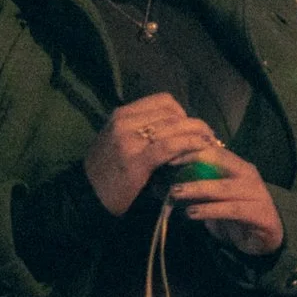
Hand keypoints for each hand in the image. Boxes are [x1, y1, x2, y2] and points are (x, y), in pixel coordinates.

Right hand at [84, 93, 222, 214]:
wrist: (85, 195)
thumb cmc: (106, 171)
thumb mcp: (118, 140)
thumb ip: (141, 130)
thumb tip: (176, 127)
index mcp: (121, 114)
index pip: (163, 101)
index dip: (183, 112)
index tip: (191, 126)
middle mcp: (124, 122)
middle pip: (173, 112)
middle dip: (195, 123)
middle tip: (208, 136)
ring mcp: (129, 140)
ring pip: (175, 126)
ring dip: (198, 133)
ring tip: (210, 143)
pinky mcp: (137, 160)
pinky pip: (171, 146)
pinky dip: (191, 145)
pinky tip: (201, 149)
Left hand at [166, 143, 286, 258]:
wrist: (265, 238)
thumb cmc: (234, 214)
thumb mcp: (211, 199)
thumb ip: (193, 188)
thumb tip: (159, 183)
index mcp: (237, 165)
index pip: (213, 149)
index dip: (189, 148)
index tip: (165, 151)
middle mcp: (248, 174)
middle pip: (220, 160)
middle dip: (192, 161)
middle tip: (167, 166)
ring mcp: (256, 193)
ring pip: (224, 187)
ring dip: (197, 189)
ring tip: (175, 193)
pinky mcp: (260, 214)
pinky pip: (233, 210)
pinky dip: (211, 210)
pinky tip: (192, 213)